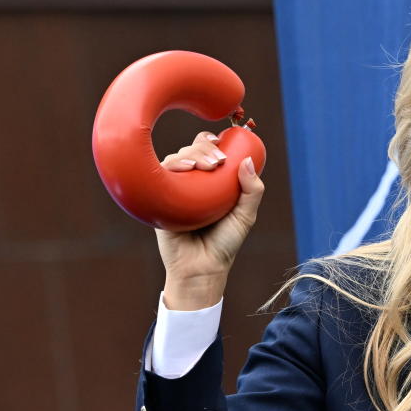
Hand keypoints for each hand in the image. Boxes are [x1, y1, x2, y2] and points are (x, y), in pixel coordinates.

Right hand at [155, 131, 264, 309]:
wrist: (201, 268)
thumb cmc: (224, 243)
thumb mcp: (245, 216)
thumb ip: (252, 191)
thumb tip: (248, 160)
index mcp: (209, 183)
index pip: (207, 153)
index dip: (211, 142)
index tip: (222, 142)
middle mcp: (190, 183)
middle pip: (191, 151)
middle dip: (204, 148)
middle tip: (218, 160)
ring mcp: (173, 190)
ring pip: (176, 158)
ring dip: (191, 154)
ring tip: (203, 165)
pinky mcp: (157, 199)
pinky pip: (159, 175)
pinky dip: (172, 165)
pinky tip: (184, 167)